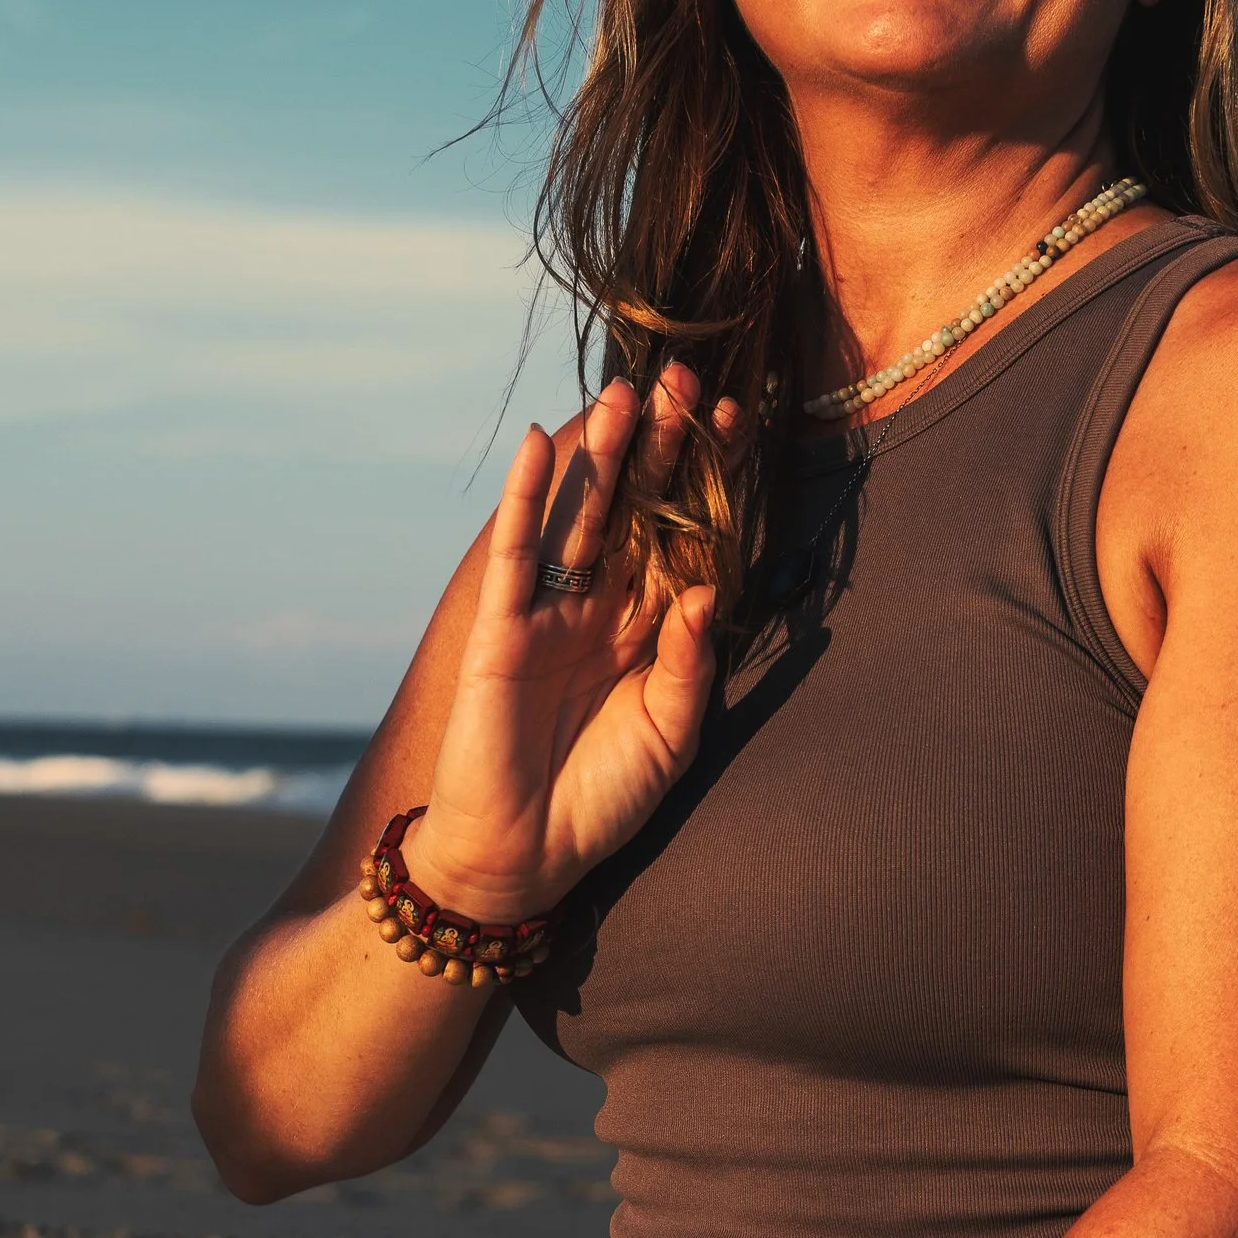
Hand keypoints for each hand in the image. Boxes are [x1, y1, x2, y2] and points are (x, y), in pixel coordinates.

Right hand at [404, 368, 740, 919]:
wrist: (524, 856)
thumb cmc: (602, 800)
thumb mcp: (671, 735)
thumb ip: (689, 664)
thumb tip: (702, 590)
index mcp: (650, 632)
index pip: (685, 540)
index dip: (706, 485)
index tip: (736, 423)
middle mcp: (603, 610)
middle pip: (638, 511)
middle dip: (662, 449)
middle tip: (686, 381)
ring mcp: (551, 614)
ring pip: (582, 516)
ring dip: (603, 455)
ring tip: (626, 392)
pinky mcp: (501, 628)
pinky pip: (515, 551)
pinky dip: (526, 497)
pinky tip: (540, 443)